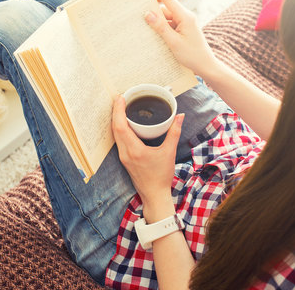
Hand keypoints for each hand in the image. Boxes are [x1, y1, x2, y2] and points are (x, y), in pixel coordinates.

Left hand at [111, 95, 184, 220]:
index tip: (121, 98)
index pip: (120, 126)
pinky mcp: (124, 159)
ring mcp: (123, 156)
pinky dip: (118, 128)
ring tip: (120, 107)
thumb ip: (174, 132)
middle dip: (115, 111)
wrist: (154, 195)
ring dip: (116, 120)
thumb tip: (179, 116)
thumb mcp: (169, 152)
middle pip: (114, 128)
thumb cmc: (162, 176)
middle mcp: (125, 152)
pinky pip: (118, 140)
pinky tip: (123, 123)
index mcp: (134, 150)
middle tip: (120, 98)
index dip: (118, 111)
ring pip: (115, 134)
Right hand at [145, 0, 217, 77]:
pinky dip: (161, 29)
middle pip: (164, 9)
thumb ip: (161, 27)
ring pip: (165, 19)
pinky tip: (153, 35)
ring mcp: (184, 23)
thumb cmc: (192, 55)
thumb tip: (148, 13)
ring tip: (143, 28)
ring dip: (156, 23)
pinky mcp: (183, 30)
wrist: (206, 66)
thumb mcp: (174, 42)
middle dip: (151, 10)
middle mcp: (185, 17)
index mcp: (185, 16)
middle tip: (136, 6)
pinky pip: (169, 25)